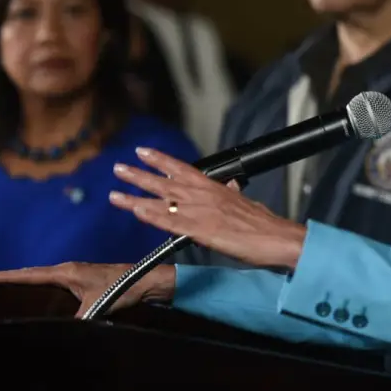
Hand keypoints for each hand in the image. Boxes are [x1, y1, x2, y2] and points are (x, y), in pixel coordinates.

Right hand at [0, 262, 175, 317]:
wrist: (147, 281)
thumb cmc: (123, 288)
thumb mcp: (98, 305)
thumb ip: (78, 319)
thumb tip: (62, 333)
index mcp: (68, 272)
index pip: (32, 274)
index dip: (10, 276)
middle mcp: (70, 270)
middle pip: (36, 274)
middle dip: (15, 278)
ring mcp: (79, 274)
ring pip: (48, 278)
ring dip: (31, 282)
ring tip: (12, 288)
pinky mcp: (87, 280)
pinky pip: (59, 283)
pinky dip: (46, 286)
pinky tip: (44, 297)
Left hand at [109, 147, 308, 270]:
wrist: (275, 238)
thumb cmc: (263, 224)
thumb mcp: (247, 203)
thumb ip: (234, 195)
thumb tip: (232, 188)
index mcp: (215, 187)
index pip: (182, 168)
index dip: (161, 160)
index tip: (143, 151)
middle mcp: (203, 195)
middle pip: (165, 182)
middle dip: (140, 175)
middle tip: (118, 167)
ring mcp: (199, 211)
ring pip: (161, 201)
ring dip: (136, 196)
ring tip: (114, 193)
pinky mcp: (199, 230)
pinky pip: (169, 222)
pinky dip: (151, 216)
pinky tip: (136, 212)